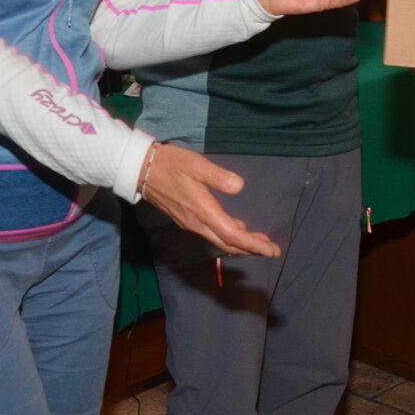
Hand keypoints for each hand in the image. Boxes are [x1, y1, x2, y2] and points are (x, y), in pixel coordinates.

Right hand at [139, 143, 280, 256]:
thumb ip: (218, 177)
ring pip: (220, 240)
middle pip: (228, 243)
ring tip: (260, 242)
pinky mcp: (187, 219)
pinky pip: (212, 233)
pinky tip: (238, 228)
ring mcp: (191, 223)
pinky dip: (229, 235)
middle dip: (252, 249)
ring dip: (241, 243)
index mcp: (203, 211)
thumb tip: (239, 186)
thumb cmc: (170, 164)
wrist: (142, 170)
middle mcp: (197, 223)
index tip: (271, 250)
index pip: (233, 235)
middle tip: (272, 250)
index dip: (253, 244)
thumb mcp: (196, 164)